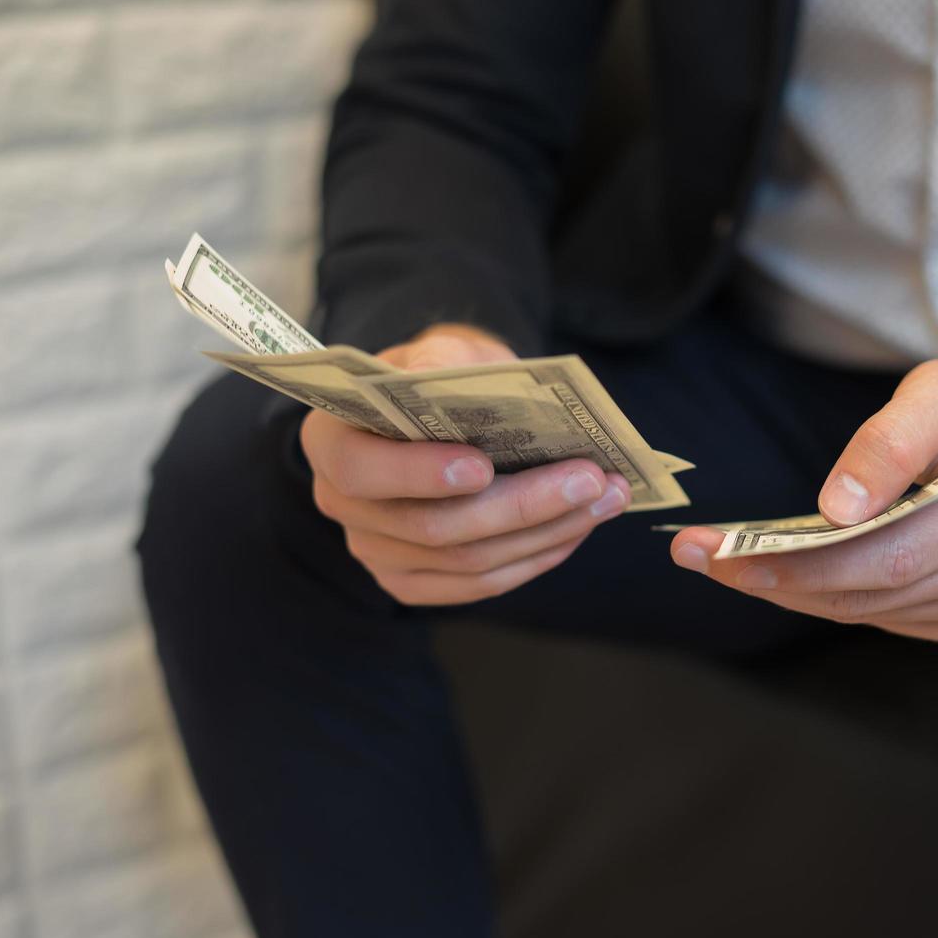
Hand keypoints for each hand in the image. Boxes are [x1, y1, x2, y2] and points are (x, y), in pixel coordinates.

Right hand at [302, 323, 631, 604]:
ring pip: (468, 562)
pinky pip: (482, 584)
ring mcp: (378, 553)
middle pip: (432, 527)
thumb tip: (440, 376)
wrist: (446, 410)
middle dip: (522, 504)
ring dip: (548, 531)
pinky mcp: (416, 583)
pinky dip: (538, 555)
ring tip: (607, 497)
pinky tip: (581, 524)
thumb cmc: (444, 377)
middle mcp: (343, 505)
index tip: (484, 465)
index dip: (420, 474)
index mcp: (330, 441)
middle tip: (590, 479)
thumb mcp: (442, 353)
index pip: (362, 470)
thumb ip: (440, 361)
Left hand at [670, 353, 937, 646]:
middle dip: (771, 578)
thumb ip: (887, 443)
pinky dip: (839, 595)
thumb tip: (834, 508)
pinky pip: (890, 617)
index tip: (714, 551)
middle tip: (699, 555)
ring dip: (794, 590)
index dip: (788, 562)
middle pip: (862, 593)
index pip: (875, 555)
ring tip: (732, 557)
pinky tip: (804, 568)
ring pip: (868, 612)